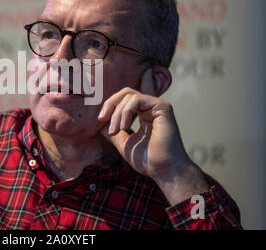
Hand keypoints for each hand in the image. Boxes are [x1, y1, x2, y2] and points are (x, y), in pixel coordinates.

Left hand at [98, 69, 208, 204]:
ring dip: (117, 112)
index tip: (100, 119)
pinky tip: (124, 127)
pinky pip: (137, 100)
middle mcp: (150, 107)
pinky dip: (126, 111)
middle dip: (110, 104)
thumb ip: (114, 132)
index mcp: (143, 114)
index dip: (110, 104)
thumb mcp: (124, 143)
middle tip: (102, 119)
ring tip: (115, 130)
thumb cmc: (148, 160)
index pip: (125, 99)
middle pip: (125, 93)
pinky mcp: (162, 107)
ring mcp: (157, 106)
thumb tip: (101, 124)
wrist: (164, 171)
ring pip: (129, 96)